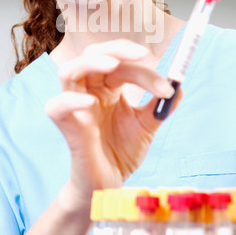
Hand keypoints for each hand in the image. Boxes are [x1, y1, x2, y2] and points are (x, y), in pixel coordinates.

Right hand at [45, 39, 180, 200]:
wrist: (109, 185)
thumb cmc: (121, 152)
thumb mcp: (145, 126)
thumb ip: (159, 108)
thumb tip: (179, 88)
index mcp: (106, 88)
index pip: (120, 64)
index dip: (143, 68)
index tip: (166, 85)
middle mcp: (88, 91)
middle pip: (92, 55)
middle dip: (116, 49)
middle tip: (142, 54)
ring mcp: (75, 108)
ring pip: (69, 71)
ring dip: (91, 62)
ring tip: (113, 64)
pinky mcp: (67, 127)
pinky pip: (57, 107)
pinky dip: (70, 100)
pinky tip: (90, 102)